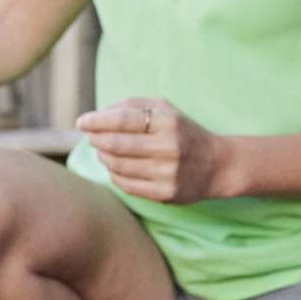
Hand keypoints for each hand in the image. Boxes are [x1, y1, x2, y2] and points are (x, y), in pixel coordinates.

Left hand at [77, 96, 229, 204]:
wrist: (218, 165)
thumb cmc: (184, 132)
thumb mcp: (166, 110)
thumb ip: (133, 105)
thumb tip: (99, 113)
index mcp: (168, 122)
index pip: (122, 119)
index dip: (97, 120)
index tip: (81, 121)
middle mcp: (168, 148)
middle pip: (116, 144)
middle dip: (96, 139)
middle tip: (89, 136)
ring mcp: (167, 173)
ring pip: (118, 166)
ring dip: (103, 156)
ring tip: (101, 149)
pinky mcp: (165, 194)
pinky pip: (126, 185)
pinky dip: (113, 174)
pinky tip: (114, 166)